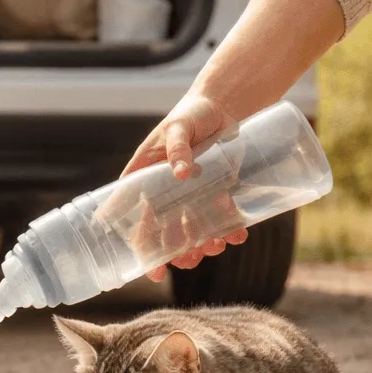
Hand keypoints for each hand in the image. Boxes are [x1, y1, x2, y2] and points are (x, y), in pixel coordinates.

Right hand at [124, 93, 248, 281]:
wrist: (224, 106)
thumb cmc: (192, 113)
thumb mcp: (180, 126)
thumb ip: (178, 147)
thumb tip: (180, 172)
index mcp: (144, 178)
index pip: (134, 217)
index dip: (141, 244)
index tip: (151, 265)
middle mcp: (164, 191)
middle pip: (164, 231)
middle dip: (176, 250)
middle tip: (189, 261)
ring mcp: (190, 195)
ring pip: (192, 229)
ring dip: (202, 243)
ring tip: (215, 247)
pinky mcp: (214, 193)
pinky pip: (218, 218)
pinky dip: (228, 229)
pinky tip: (236, 235)